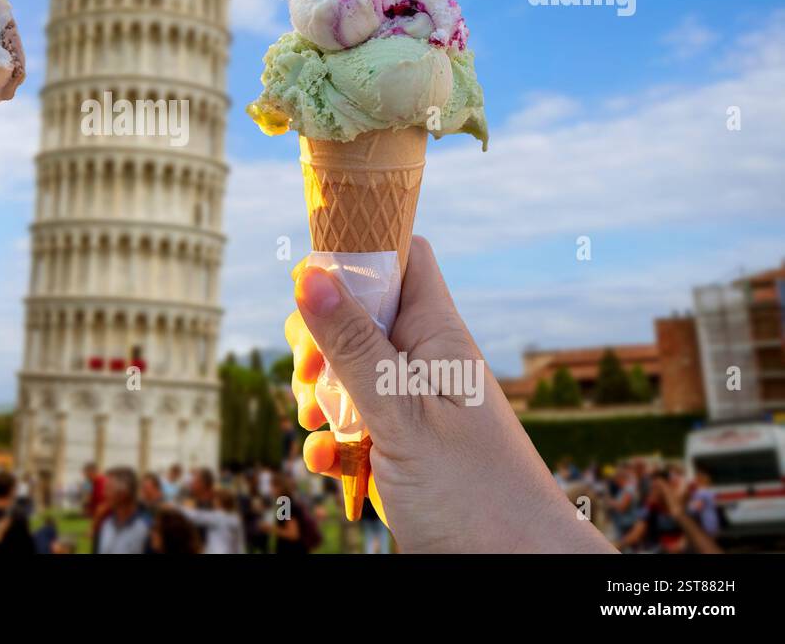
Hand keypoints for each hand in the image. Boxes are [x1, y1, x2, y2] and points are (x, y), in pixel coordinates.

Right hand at [288, 236, 612, 552]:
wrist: (517, 573)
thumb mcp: (401, 413)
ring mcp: (408, 406)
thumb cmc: (476, 494)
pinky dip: (329, 441)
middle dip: (317, 339)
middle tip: (310, 374)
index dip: (357, 253)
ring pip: (343, 372)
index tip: (311, 282)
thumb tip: (309, 274)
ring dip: (317, 394)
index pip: (401, 256)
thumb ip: (353, 345)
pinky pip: (348, 425)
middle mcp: (422, 363)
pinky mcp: (395, 448)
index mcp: (436, 336)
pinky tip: (330, 462)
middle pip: (356, 314)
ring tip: (319, 422)